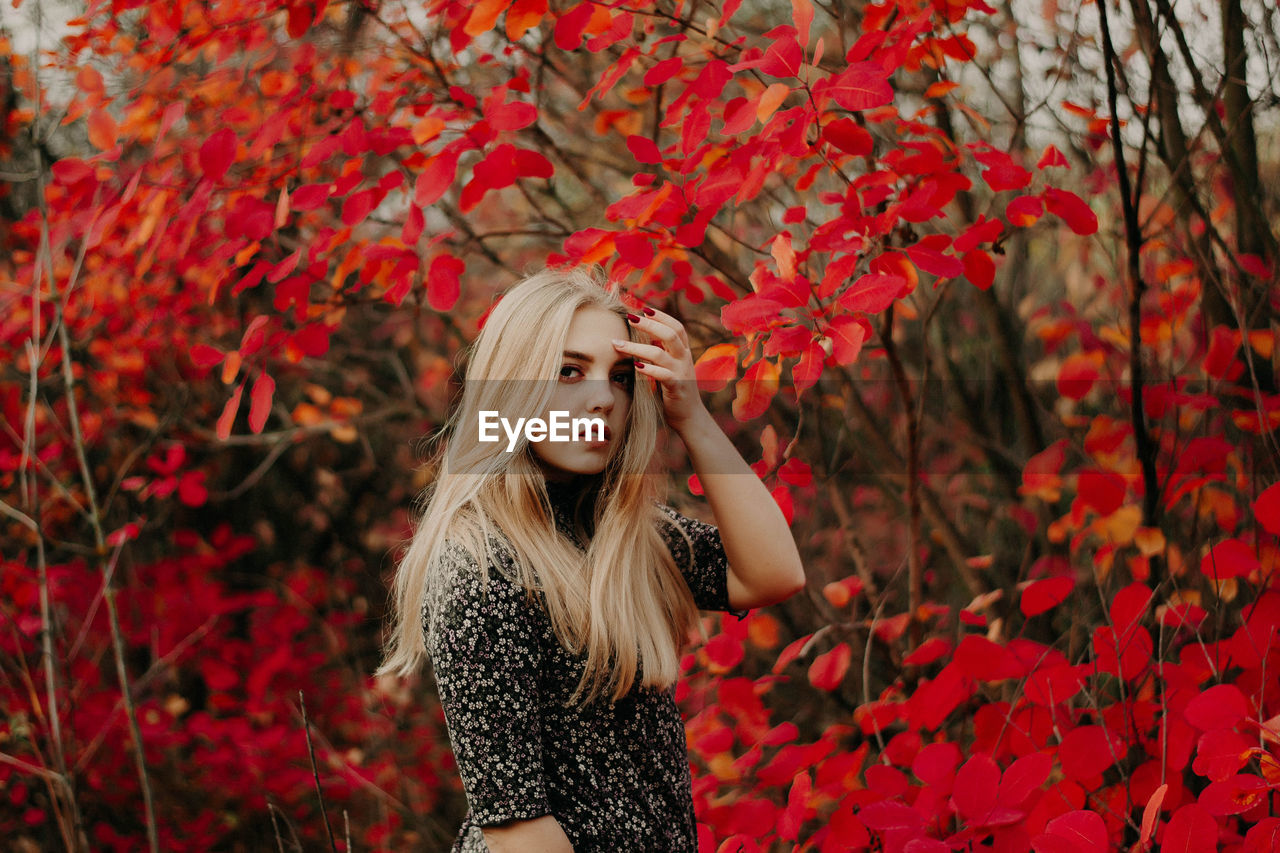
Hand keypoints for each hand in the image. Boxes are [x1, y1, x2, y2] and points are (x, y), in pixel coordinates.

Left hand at [613, 306, 708, 435]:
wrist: (689, 416)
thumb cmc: (674, 389)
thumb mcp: (670, 366)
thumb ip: (662, 351)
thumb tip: (644, 335)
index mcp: (684, 351)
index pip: (676, 327)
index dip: (661, 316)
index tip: (643, 308)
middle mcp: (684, 358)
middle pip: (670, 334)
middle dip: (649, 324)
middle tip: (629, 318)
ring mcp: (682, 373)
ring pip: (660, 353)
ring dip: (637, 347)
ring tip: (617, 344)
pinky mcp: (677, 388)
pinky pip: (663, 375)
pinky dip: (648, 370)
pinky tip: (635, 367)